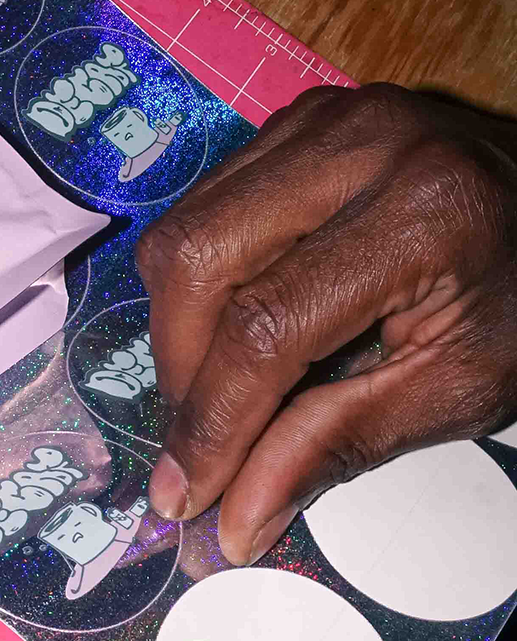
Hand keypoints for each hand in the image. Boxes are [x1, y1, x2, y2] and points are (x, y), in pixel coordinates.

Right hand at [137, 84, 516, 563]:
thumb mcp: (462, 388)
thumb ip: (340, 444)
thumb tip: (232, 519)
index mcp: (422, 212)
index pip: (268, 325)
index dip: (214, 420)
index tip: (184, 494)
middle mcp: (354, 144)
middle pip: (198, 262)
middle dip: (181, 370)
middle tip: (198, 441)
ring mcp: (315, 121)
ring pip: (180, 233)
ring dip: (177, 331)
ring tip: (215, 390)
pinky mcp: (290, 125)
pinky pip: (198, 210)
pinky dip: (196, 287)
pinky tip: (231, 329)